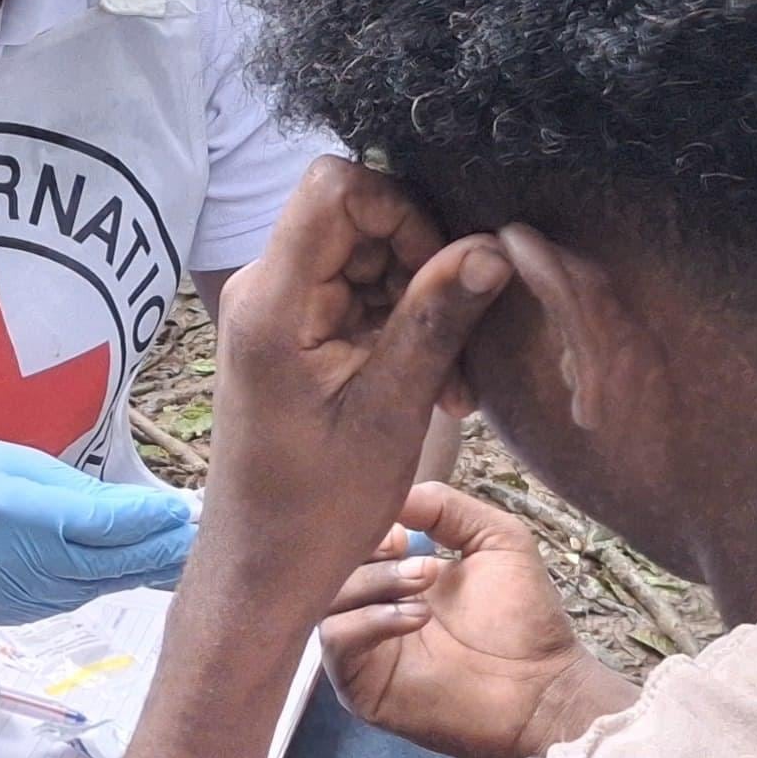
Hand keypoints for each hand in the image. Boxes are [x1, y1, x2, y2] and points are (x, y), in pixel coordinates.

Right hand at [0, 435, 194, 624]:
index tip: (180, 512)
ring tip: (171, 557)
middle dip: (152, 554)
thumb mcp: (23, 464)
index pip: (95, 525)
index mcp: (7, 509)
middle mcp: (1, 558)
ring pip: (86, 591)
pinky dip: (93, 587)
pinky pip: (62, 603)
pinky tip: (121, 572)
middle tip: (194, 542)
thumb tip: (147, 513)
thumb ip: (83, 494)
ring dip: (130, 575)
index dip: (144, 522)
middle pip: (98, 566)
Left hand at [191, 159, 512, 617]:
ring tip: (450, 385)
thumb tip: (491, 247)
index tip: (441, 272)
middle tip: (457, 347)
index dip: (401, 210)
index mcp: (273, 301)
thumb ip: (436, 320)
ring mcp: (281, 314)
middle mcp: (266, 291)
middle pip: (361, 219)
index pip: (337, 185)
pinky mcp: (298, 338)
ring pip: (372, 261)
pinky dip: (405, 332)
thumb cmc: (315, 509)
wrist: (264, 571)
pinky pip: (362, 300)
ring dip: (424, 308)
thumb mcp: (391, 411)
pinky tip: (433, 388)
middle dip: (424, 266)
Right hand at [322, 484, 631, 757]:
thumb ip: (446, 507)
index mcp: (394, 578)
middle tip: (410, 551)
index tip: (405, 532)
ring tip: (425, 582)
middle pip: (331, 566)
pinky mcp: (358, 687)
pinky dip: (370, 619)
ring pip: (327, 599)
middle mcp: (370, 611)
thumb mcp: (495, 538)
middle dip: (368, 551)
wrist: (541, 688)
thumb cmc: (523, 618)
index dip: (369, 528)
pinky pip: (335, 641)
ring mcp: (362, 650)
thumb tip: (395, 494)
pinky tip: (416, 617)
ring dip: (374, 582)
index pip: (352, 543)